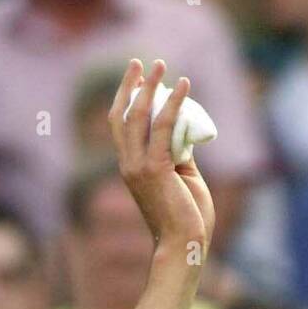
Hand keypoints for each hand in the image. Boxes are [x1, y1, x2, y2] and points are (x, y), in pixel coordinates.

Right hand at [108, 59, 215, 255]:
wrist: (185, 246)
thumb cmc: (187, 219)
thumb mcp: (182, 178)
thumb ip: (179, 153)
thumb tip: (185, 128)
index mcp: (131, 168)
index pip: (120, 126)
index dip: (125, 98)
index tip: (136, 78)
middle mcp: (129, 165)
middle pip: (122, 115)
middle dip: (131, 85)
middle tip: (143, 62)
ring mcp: (139, 167)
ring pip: (139, 116)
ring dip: (151, 86)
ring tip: (162, 65)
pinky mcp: (156, 169)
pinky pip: (165, 127)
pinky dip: (174, 103)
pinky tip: (184, 86)